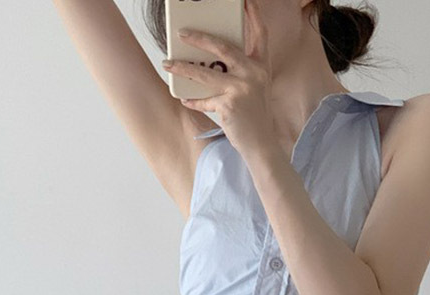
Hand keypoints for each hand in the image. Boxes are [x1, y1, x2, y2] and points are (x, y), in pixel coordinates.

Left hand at [161, 0, 275, 156]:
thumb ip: (241, 74)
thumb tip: (211, 63)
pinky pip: (205, 100)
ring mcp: (241, 88)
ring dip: (183, 67)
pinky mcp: (229, 105)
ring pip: (205, 73)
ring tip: (167, 63)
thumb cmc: (255, 117)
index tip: (245, 0)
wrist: (262, 145)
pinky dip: (193, 100)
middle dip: (200, 38)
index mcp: (262, 67)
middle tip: (182, 33)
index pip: (260, 34)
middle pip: (223, 47)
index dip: (253, 14)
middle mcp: (254, 74)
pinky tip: (184, 98)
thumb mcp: (255, 89)